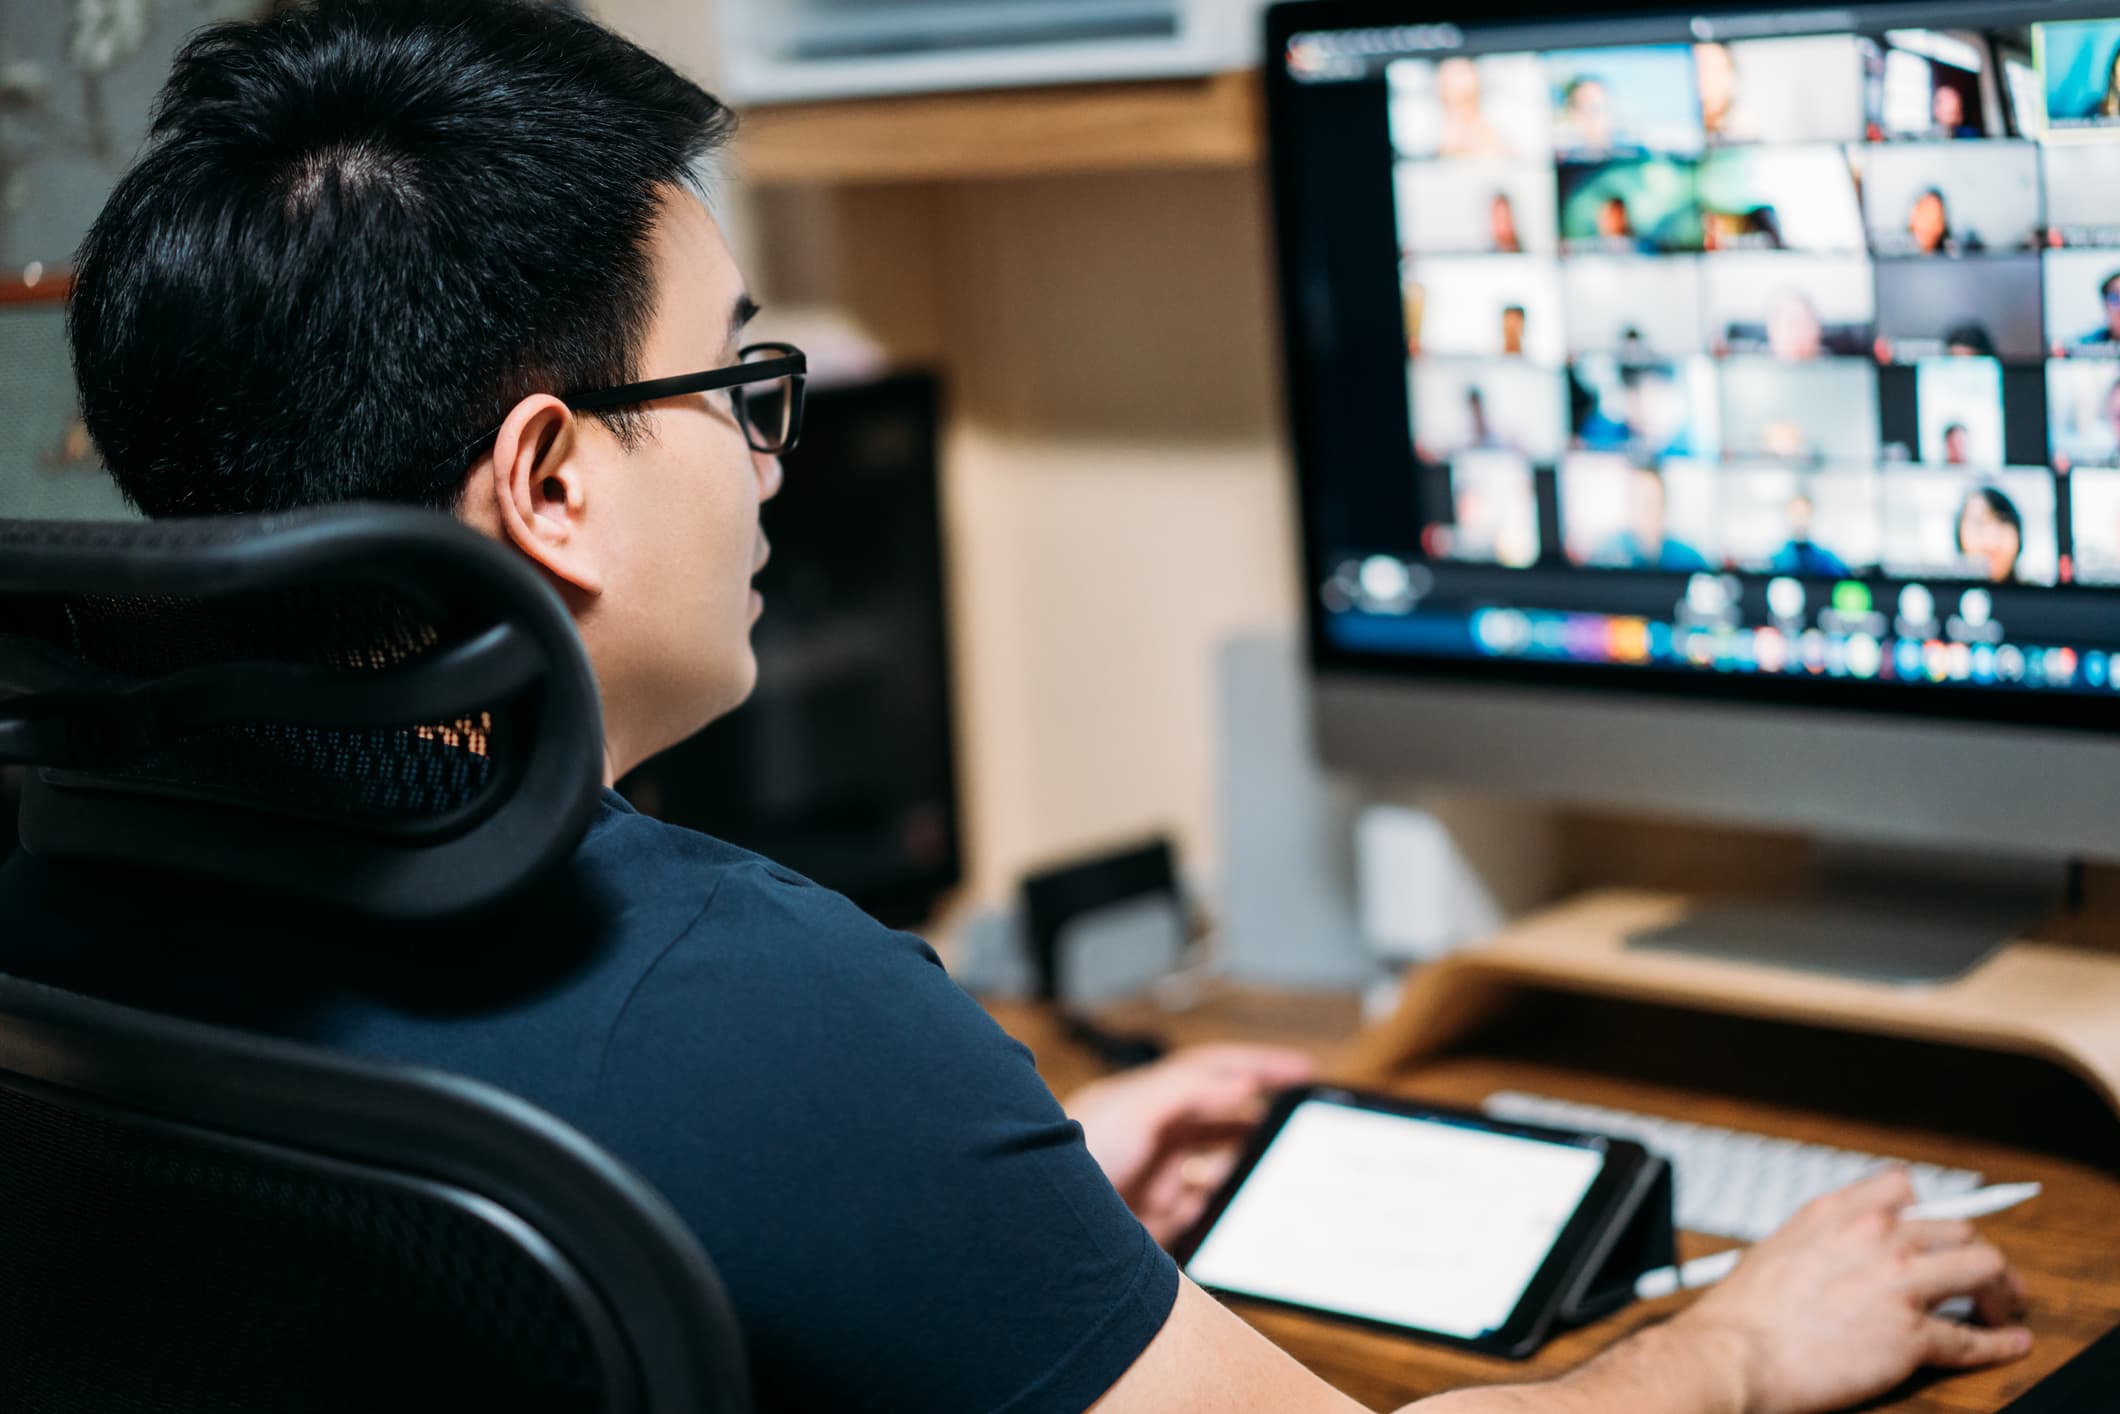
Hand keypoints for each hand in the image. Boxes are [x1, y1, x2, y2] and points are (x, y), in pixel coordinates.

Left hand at [1065, 1044, 1315, 1246]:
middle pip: (1222, 1119)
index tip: (1303, 1071)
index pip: (1215, 1070)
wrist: (1038, 1225)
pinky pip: (1202, 1212)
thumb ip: (1190, 1091)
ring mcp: (1157, 1176)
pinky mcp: (1156, 1220)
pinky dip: (1219, 1210)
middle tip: (1298, 1124)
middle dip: (1259, 1121)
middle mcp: (1156, 1133)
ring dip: (1241, 1169)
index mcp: (1151, 1097)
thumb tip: (1243, 1083)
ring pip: (1218, 1168)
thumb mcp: (1135, 1109)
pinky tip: (1224, 1207)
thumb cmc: (1071, 1153)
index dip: (1260, 1066)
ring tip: (1266, 1171)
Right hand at [1676, 1169, 2030, 1413]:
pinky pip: (1973, 1338)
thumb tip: (1831, 1254)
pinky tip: (2011, 1342)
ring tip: (2001, 1306)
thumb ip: (1816, 1242)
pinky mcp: (1912, 1334)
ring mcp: (1899, 1284)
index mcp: (1836, 1214)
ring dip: (2000, 1289)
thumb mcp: (1775, 1250)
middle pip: (1955, 1229)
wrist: (1735, 1353)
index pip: (1903, 1188)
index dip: (1927, 1209)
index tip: (1934, 1229)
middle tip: (1982, 1277)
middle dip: (1975, 1253)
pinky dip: (1999, 1342)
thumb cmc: (1743, 1314)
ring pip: (1982, 1268)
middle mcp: (1875, 1238)